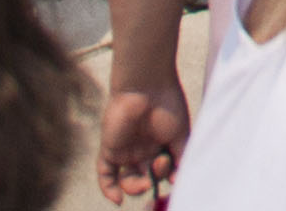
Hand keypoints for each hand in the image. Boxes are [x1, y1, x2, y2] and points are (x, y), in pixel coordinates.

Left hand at [97, 81, 189, 202]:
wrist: (147, 85)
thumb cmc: (168, 104)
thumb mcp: (181, 134)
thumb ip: (180, 157)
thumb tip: (178, 181)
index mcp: (160, 144)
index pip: (161, 170)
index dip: (167, 177)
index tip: (175, 177)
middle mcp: (142, 149)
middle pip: (144, 177)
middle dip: (153, 180)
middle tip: (160, 167)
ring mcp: (125, 150)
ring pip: (126, 179)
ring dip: (135, 187)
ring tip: (144, 182)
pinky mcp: (110, 149)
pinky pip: (105, 174)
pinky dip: (108, 189)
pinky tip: (118, 200)